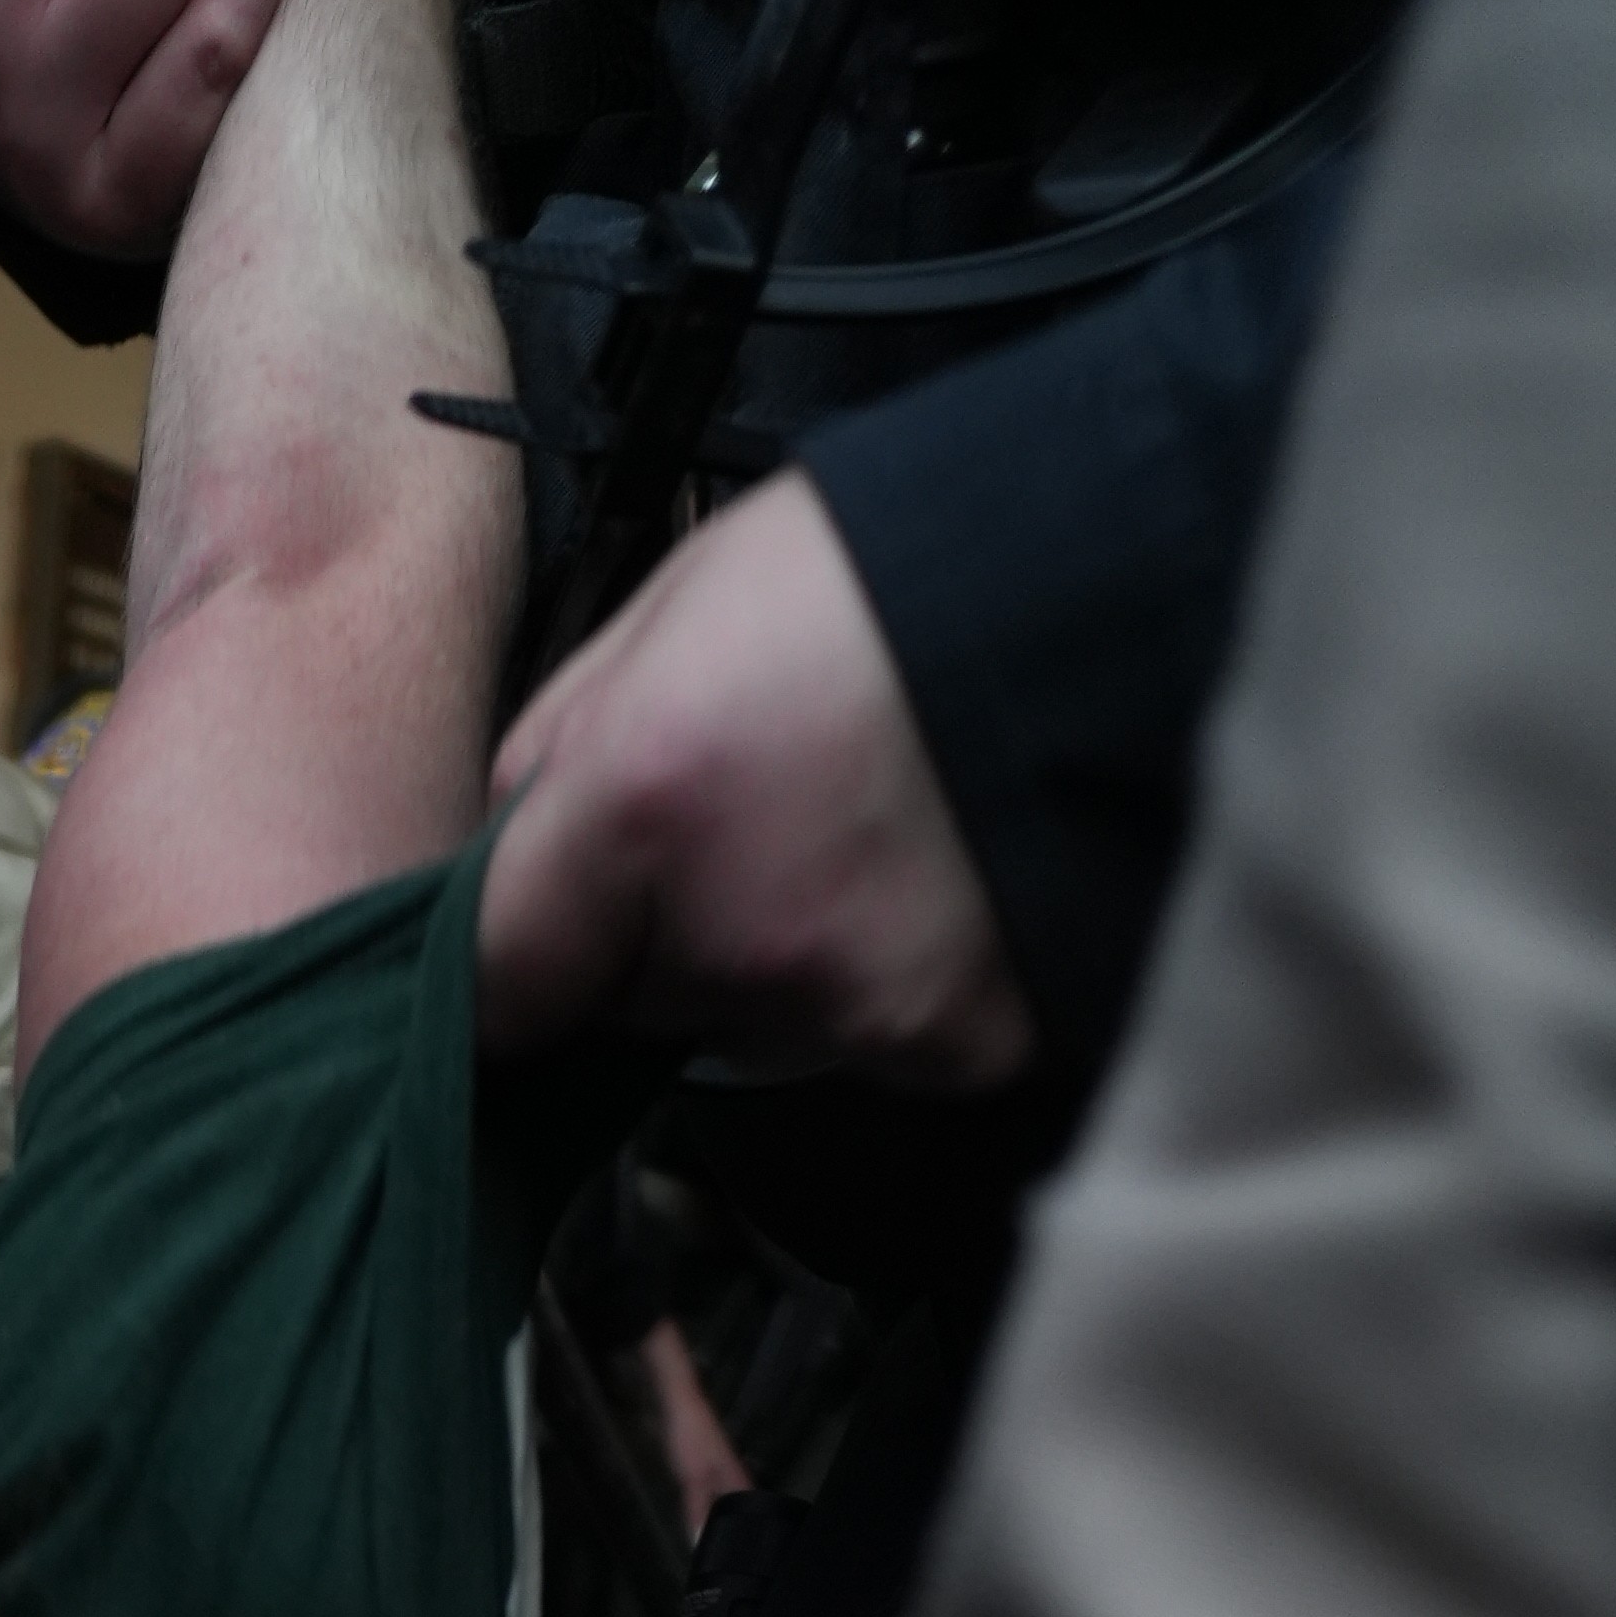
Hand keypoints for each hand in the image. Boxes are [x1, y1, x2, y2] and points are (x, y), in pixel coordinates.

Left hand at [475, 472, 1036, 1087]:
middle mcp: (738, 933)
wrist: (1118, 576)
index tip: (539, 940)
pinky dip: (876, 982)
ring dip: (768, 962)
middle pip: (627, 1004)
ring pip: (744, 1028)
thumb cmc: (889, 569)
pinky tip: (923, 882)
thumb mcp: (675, 609)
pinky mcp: (951, 1047)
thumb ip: (561, 753)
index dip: (511, 961)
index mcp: (643, 804)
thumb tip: (509, 858)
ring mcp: (853, 1006)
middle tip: (750, 820)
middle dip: (657, 935)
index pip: (497, 983)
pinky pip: (860, 1041)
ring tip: (854, 834)